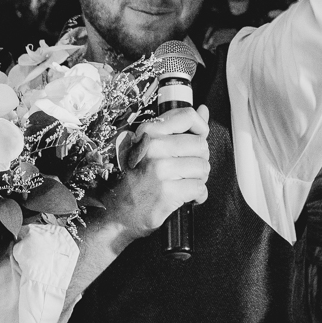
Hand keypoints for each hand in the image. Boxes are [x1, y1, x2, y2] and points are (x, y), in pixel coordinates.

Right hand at [101, 105, 210, 241]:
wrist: (118, 212)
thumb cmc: (136, 179)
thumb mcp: (150, 147)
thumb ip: (179, 128)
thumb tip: (204, 110)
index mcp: (149, 132)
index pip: (188, 116)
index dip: (201, 128)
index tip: (198, 139)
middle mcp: (154, 147)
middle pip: (201, 145)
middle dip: (200, 160)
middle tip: (187, 171)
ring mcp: (160, 169)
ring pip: (203, 167)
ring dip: (199, 179)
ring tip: (184, 183)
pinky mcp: (167, 192)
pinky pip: (199, 188)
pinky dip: (198, 195)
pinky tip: (186, 197)